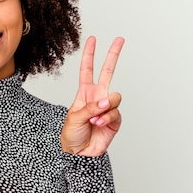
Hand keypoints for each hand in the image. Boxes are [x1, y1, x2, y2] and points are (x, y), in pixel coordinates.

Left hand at [61, 36, 124, 156]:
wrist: (80, 153)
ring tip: (95, 119)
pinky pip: (115, 113)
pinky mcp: (115, 119)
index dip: (89, 54)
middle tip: (120, 39)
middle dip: (113, 55)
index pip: (87, 69)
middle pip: (108, 71)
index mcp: (85, 92)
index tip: (93, 39)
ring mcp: (107, 107)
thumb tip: (106, 101)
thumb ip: (90, 107)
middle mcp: (98, 96)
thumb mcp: (74, 117)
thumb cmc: (72, 134)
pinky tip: (99, 125)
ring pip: (115, 96)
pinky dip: (107, 119)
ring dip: (105, 108)